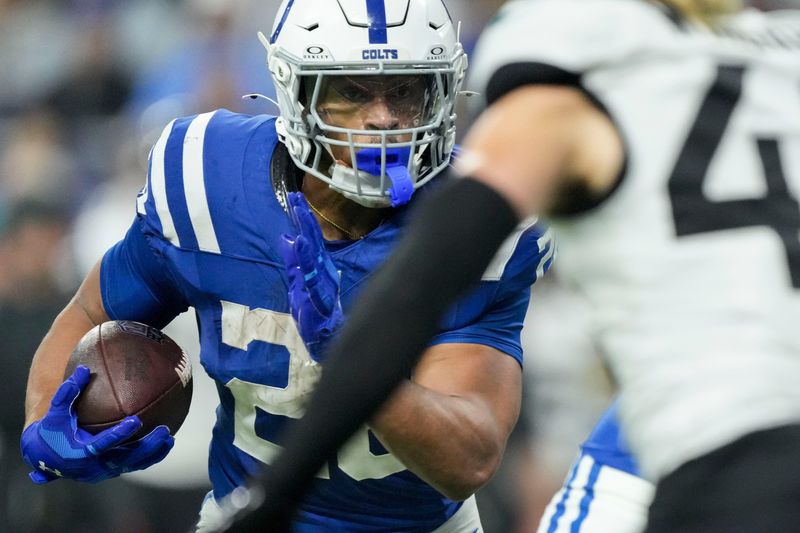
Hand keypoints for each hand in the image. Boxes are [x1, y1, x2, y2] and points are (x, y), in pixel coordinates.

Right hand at [20, 365, 173, 483]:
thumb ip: (67, 393)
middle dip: (146, 446)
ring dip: (153, 453)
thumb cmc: (51, 432)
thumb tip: (84, 369)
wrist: (45, 458)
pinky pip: (133, 465)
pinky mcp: (111, 471)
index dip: (119, 434)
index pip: (102, 445)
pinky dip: (149, 456)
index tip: (135, 420)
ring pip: (133, 464)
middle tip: (163, 431)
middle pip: (125, 459)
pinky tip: (164, 443)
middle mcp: (94, 466)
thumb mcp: (55, 413)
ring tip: (170, 438)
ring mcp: (104, 471)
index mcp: (79, 453)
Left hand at [280, 192, 344, 360]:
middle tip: (296, 199)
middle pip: (313, 241)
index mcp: (318, 265)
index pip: (310, 237)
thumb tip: (287, 237)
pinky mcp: (318, 299)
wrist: (328, 338)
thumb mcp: (298, 281)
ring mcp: (321, 284)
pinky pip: (312, 281)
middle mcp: (322, 271)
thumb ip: (294, 260)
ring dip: (307, 238)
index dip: (303, 218)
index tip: (294, 197)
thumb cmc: (315, 309)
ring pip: (313, 258)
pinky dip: (307, 266)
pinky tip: (301, 252)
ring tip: (298, 220)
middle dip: (305, 220)